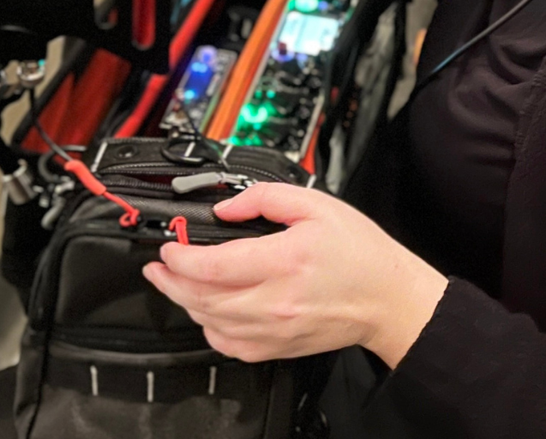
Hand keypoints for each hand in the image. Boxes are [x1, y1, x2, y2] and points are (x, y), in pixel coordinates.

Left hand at [143, 183, 448, 365]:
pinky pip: (228, 345)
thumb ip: (265, 198)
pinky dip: (208, 327)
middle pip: (202, 297)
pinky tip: (206, 311)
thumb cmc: (359, 253)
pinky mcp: (277, 347)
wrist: (387, 297)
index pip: (214, 265)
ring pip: (210, 322)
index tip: (170, 247)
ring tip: (174, 284)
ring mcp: (275, 329)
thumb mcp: (316, 205)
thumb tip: (226, 208)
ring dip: (184, 302)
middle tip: (158, 266)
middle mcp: (276, 301)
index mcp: (285, 261)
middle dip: (171, 280)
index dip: (181, 257)